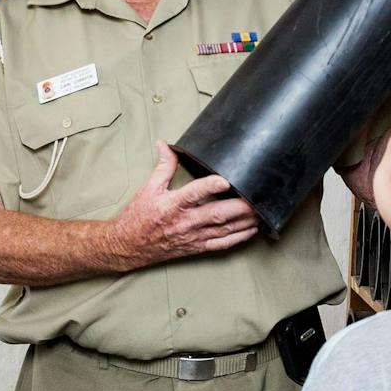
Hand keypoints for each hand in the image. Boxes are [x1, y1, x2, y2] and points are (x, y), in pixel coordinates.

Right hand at [110, 142, 261, 267]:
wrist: (128, 246)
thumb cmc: (138, 217)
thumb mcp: (148, 188)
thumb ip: (163, 166)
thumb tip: (166, 144)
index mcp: (172, 205)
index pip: (194, 193)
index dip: (210, 186)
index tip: (226, 180)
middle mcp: (184, 222)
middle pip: (217, 214)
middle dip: (240, 207)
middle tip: (257, 197)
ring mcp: (192, 237)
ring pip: (224, 230)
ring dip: (245, 221)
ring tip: (262, 211)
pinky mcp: (196, 247)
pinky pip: (221, 245)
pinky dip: (239, 238)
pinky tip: (252, 230)